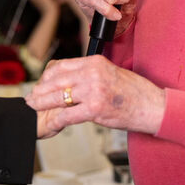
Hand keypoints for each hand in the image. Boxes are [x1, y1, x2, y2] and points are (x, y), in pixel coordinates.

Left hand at [25, 55, 164, 134]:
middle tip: (31, 96)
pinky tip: (52, 123)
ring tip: (34, 107)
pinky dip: (58, 120)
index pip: (62, 65)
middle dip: (40, 90)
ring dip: (43, 103)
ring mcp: (94, 90)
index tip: (41, 83)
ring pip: (59, 96)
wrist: (153, 106)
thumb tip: (71, 79)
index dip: (47, 75)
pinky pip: (69, 114)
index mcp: (95, 61)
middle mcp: (93, 73)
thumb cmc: (134, 92)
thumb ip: (91, 74)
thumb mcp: (110, 72)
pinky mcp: (96, 109)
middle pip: (56, 80)